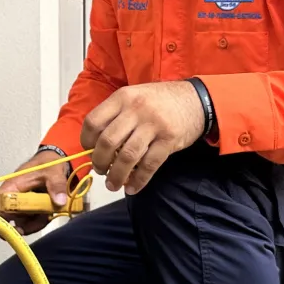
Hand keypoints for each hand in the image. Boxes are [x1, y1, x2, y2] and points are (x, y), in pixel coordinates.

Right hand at [0, 148, 76, 235]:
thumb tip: (59, 201)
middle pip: (7, 220)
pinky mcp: (28, 211)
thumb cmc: (47, 164)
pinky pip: (29, 223)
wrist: (54, 163)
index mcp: (11, 187)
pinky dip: (39, 223)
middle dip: (23, 224)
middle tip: (39, 219)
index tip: (11, 225)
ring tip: (48, 214)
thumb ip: (56, 184)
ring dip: (34, 224)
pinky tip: (48, 215)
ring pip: (20, 224)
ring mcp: (20, 206)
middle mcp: (12, 198)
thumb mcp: (53, 171)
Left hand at [81, 81, 206, 194]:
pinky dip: (139, 180)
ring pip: (127, 156)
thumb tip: (96, 145)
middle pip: (107, 142)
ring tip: (113, 184)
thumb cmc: (161, 101)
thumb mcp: (135, 96)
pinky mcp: (169, 140)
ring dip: (116, 175)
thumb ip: (117, 115)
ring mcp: (153, 125)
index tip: (88, 151)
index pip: (94, 121)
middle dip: (99, 162)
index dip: (86, 141)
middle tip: (100, 170)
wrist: (197, 99)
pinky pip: (149, 165)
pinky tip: (133, 187)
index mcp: (123, 97)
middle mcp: (136, 109)